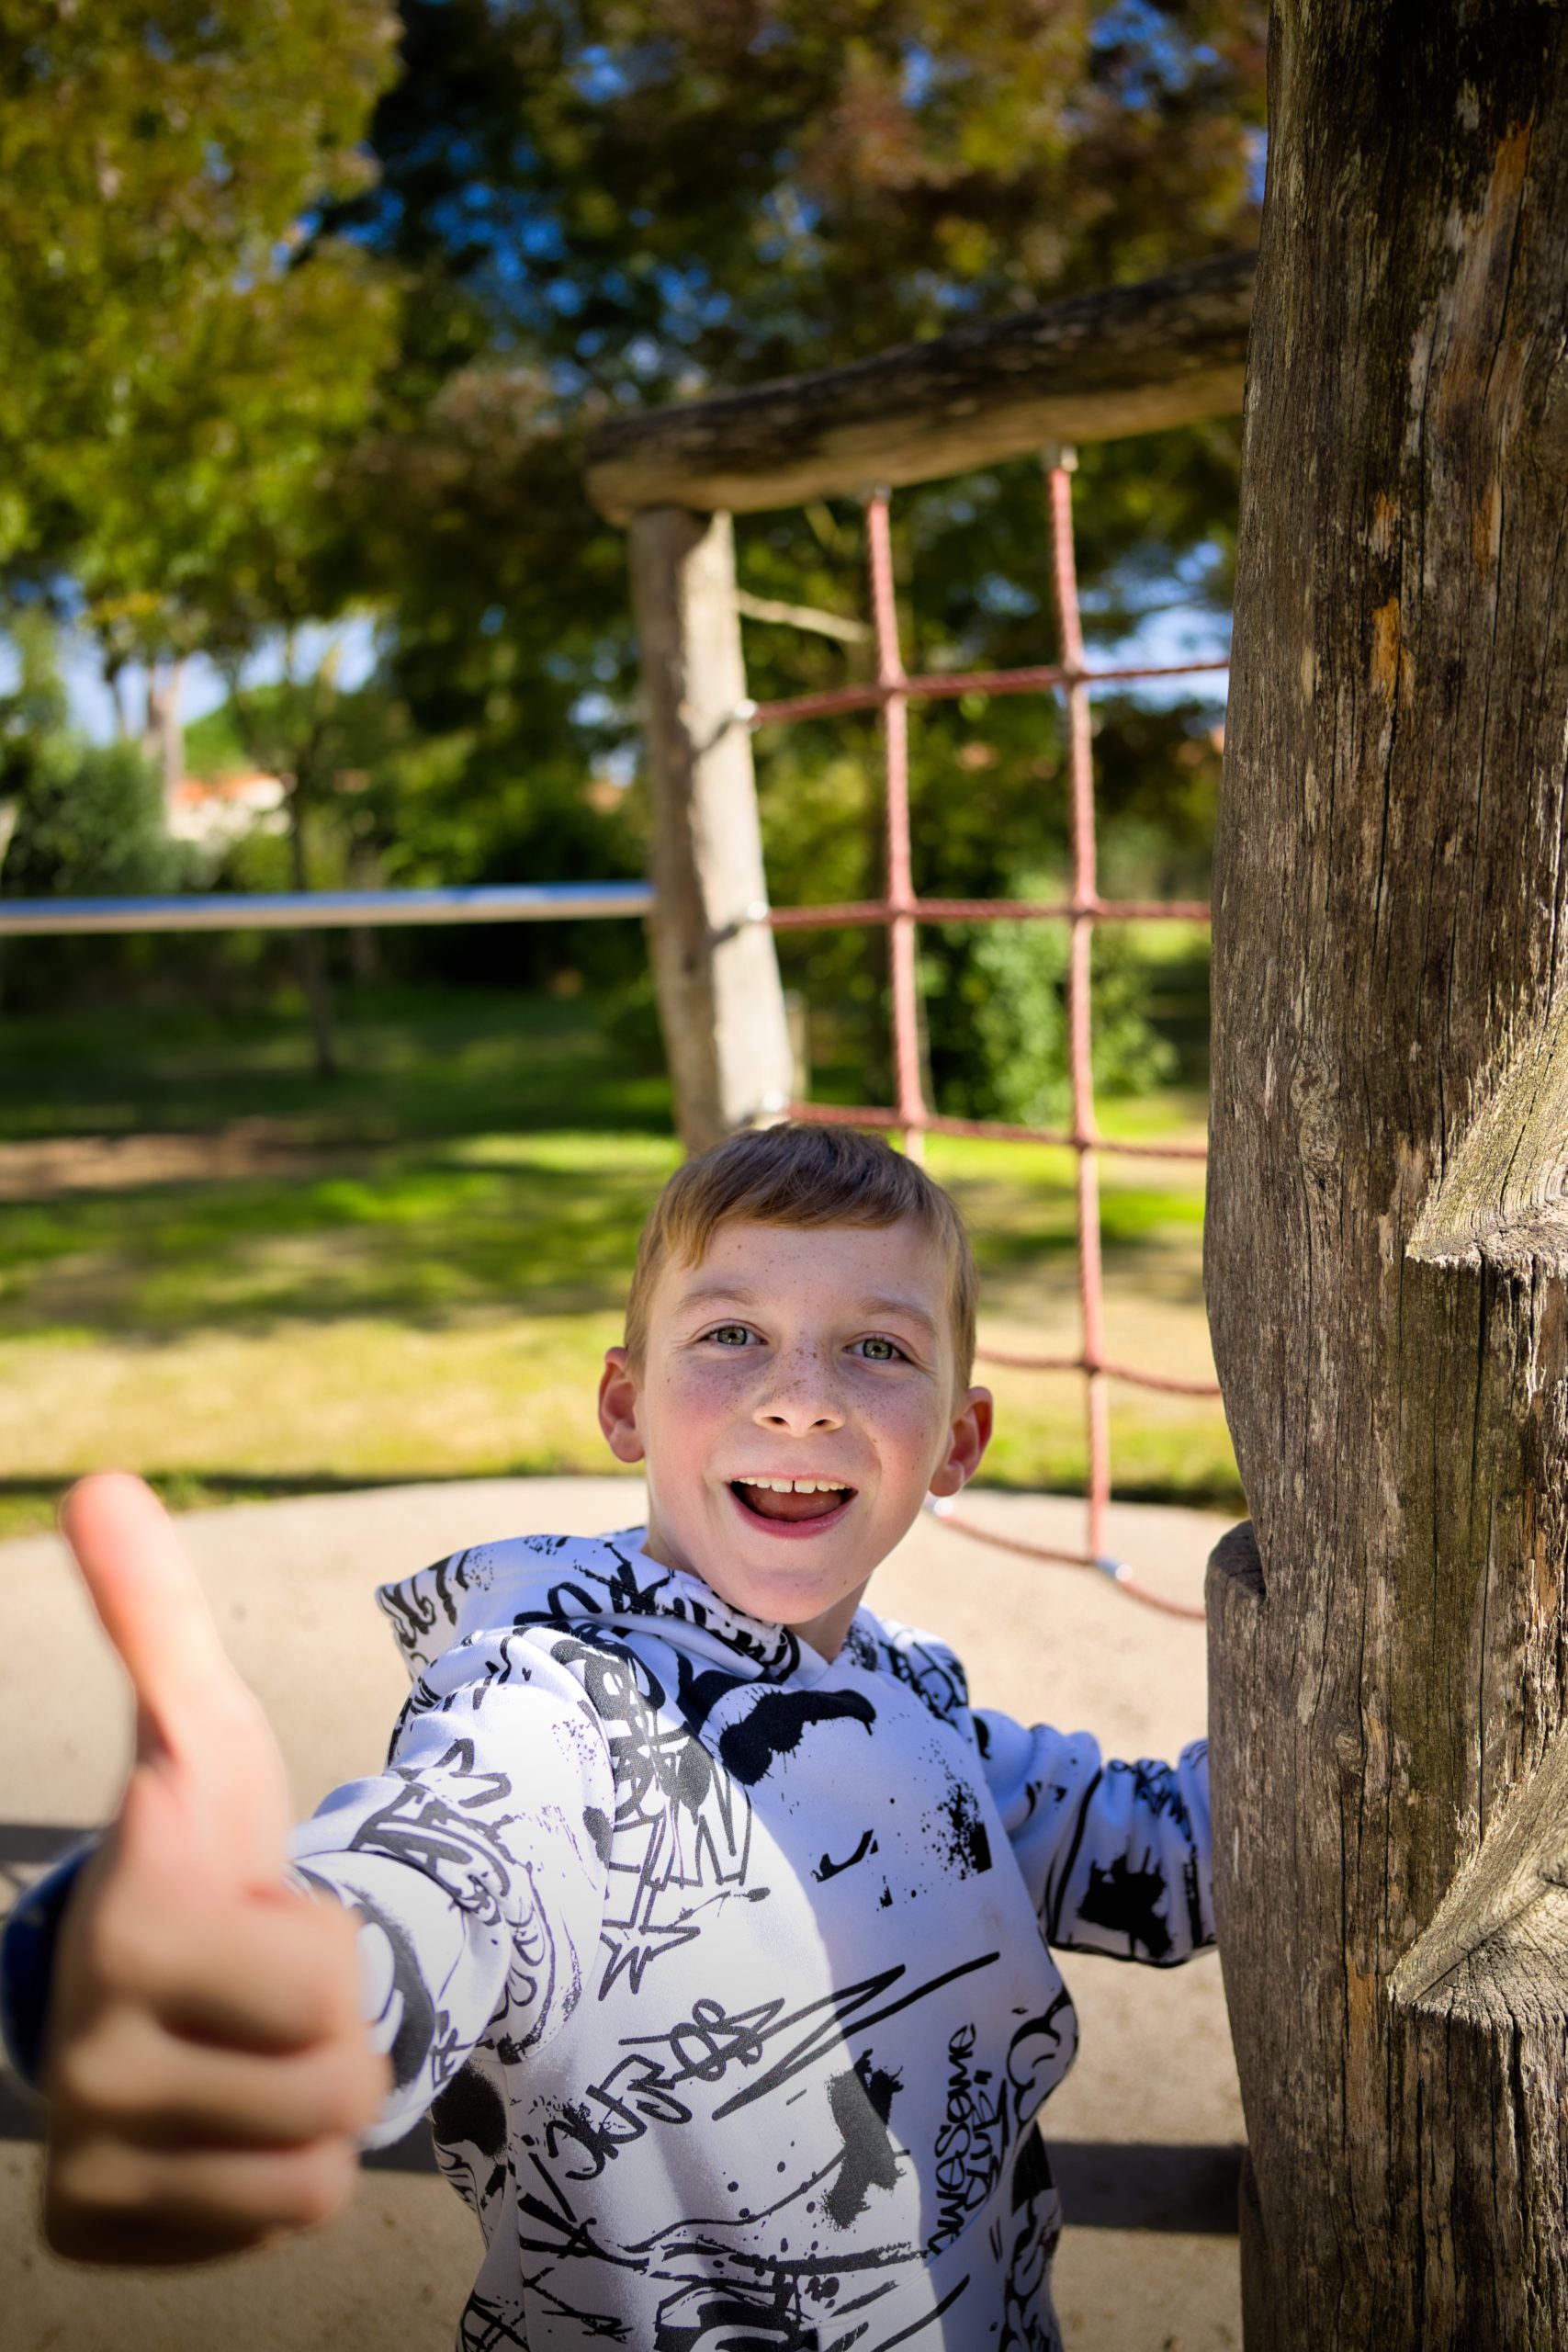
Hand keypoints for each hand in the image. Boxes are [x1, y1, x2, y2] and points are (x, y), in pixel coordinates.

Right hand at [41, 1474, 389, 2263]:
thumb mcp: (204, 1734)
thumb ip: (159, 1613)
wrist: (147, 1982)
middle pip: (342, 2079)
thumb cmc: (199, 1847)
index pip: (325, 1979)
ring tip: (250, 2046)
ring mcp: (90, 2150)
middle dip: (335, 2027)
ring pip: (318, 2159)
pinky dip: (275, 2174)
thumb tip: (103, 1482)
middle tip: (266, 1989)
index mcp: (129, 1922)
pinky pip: (280, 2217)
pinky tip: (225, 2117)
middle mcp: (87, 2051)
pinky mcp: (103, 2225)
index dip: (320, 1938)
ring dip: (312, 2100)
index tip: (248, 1905)